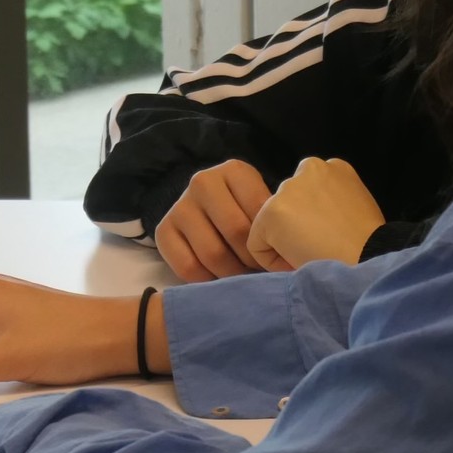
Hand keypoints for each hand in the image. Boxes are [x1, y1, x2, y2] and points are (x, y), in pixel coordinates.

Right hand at [155, 159, 272, 280]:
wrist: (204, 208)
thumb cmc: (244, 210)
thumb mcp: (262, 204)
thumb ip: (273, 221)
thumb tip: (290, 257)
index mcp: (234, 171)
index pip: (259, 211)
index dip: (271, 241)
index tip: (278, 258)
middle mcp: (203, 182)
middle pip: (236, 232)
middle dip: (253, 260)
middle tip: (261, 272)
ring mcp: (180, 206)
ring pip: (212, 253)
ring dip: (232, 274)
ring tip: (242, 278)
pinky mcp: (163, 230)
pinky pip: (187, 267)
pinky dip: (207, 281)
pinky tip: (218, 279)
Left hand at [246, 157, 385, 271]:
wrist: (369, 261)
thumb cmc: (368, 246)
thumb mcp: (355, 208)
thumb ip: (330, 204)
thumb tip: (310, 222)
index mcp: (334, 167)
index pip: (308, 195)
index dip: (317, 222)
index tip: (334, 237)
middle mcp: (310, 168)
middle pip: (289, 207)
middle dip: (297, 228)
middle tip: (320, 248)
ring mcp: (288, 188)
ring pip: (272, 225)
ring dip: (285, 242)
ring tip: (311, 255)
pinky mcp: (272, 212)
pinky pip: (257, 246)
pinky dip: (272, 261)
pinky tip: (298, 261)